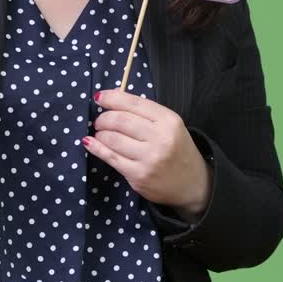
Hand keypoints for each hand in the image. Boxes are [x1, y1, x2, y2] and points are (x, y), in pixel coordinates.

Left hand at [82, 87, 213, 217]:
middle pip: (119, 120)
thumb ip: (145, 112)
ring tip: (101, 133)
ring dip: (100, 133)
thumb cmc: (177, 149)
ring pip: (112, 139)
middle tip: (99, 120)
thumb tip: (112, 98)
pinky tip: (90, 142)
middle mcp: (160, 138)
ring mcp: (149, 158)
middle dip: (103, 118)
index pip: (133, 103)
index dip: (112, 98)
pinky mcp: (138, 175)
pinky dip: (96, 147)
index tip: (99, 97)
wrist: (193, 184)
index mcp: (169, 120)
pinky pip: (110, 157)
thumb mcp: (170, 125)